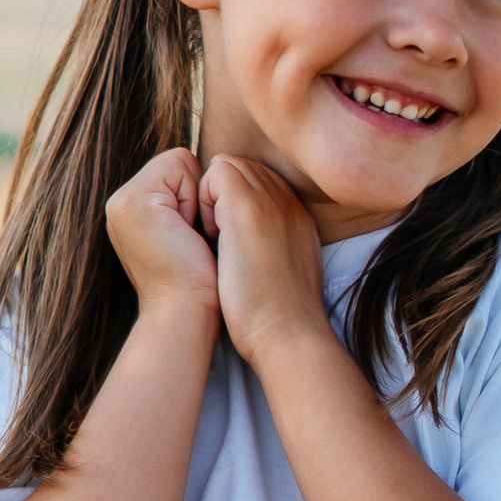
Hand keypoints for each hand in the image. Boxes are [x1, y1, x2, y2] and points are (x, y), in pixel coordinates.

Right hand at [105, 146, 219, 321]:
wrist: (186, 312)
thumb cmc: (198, 282)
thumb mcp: (185, 233)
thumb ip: (181, 203)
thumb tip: (203, 175)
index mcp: (128, 210)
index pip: (172, 168)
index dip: (193, 196)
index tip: (189, 237)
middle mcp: (117, 203)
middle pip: (174, 162)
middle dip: (193, 194)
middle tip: (187, 238)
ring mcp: (120, 202)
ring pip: (177, 160)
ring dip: (193, 197)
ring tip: (186, 235)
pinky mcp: (132, 202)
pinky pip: (179, 164)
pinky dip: (192, 196)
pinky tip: (185, 231)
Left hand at [201, 152, 330, 370]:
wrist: (287, 334)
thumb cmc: (278, 318)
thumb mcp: (285, 272)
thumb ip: (272, 247)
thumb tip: (247, 244)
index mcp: (296, 216)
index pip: (258, 179)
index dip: (231, 200)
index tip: (225, 237)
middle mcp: (287, 201)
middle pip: (243, 166)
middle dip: (218, 194)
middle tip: (214, 236)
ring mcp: (271, 201)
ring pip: (228, 165)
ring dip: (210, 196)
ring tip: (211, 236)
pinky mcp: (249, 209)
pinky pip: (215, 173)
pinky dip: (204, 200)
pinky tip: (209, 236)